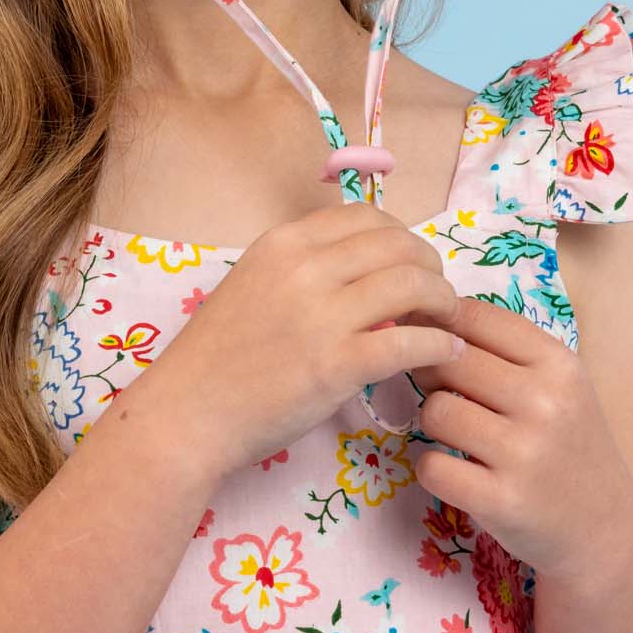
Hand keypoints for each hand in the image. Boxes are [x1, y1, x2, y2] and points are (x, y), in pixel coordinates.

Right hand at [143, 202, 463, 479]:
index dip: (401, 237)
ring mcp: (322, 316)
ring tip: (447, 321)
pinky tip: (446, 354)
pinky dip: (439, 344)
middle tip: (438, 294)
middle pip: (399, 245)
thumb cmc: (214, 359)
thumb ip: (299, 270)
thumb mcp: (250, 285)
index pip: (366, 218)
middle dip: (430, 266)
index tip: (410, 263)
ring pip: (413, 284)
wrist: (186, 414)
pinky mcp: (338, 365)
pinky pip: (412, 341)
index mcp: (283, 244)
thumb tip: (356, 267)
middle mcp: (305, 269)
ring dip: (443, 301)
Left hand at [407, 299, 632, 578]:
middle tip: (446, 395)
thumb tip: (425, 316)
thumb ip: (503, 351)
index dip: (439, 323)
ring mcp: (525, 453)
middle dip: (433, 374)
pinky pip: (432, 466)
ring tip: (459, 438)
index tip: (432, 342)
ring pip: (435, 411)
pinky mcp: (502, 501)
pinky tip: (459, 473)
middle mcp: (546, 403)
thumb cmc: (570, 447)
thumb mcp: (559, 387)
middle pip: (447, 360)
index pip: (475, 316)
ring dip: (434, 424)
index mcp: (560, 364)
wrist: (604, 529)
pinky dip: (434, 469)